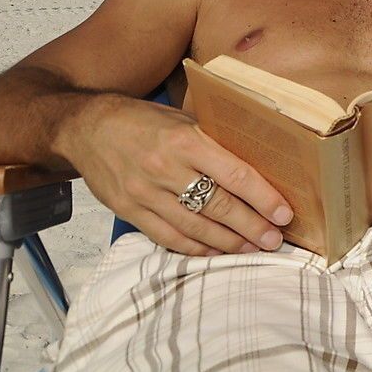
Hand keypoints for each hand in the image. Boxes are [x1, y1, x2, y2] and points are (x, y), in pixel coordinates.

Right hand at [60, 94, 292, 255]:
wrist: (88, 127)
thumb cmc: (145, 121)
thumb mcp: (184, 119)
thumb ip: (215, 141)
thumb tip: (259, 162)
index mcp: (186, 141)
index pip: (235, 174)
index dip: (263, 197)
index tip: (284, 214)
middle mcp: (166, 168)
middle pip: (219, 206)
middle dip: (252, 227)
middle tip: (275, 241)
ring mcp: (145, 194)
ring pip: (195, 228)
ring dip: (228, 243)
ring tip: (253, 250)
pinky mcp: (129, 212)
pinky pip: (168, 237)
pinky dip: (196, 248)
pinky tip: (216, 252)